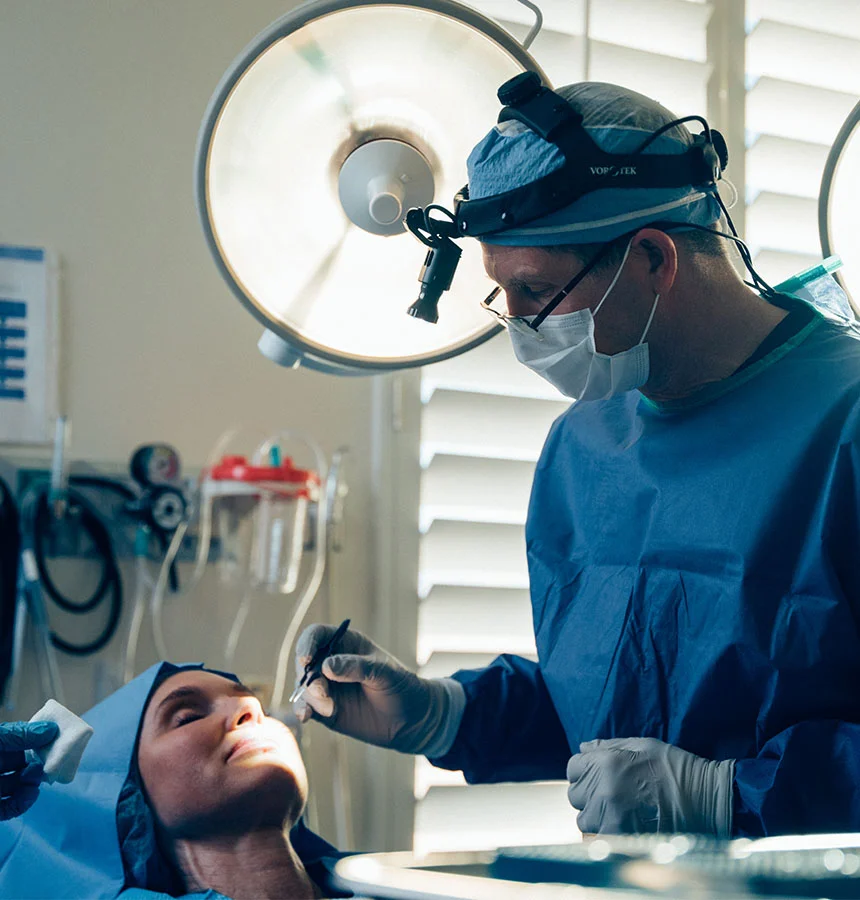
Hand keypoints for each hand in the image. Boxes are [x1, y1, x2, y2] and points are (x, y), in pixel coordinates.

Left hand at [0, 721, 58, 819]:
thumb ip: (18, 734)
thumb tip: (50, 729)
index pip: (17, 739)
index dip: (36, 738)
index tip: (55, 736)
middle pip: (21, 763)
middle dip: (39, 762)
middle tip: (52, 761)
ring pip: (18, 785)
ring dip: (33, 781)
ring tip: (39, 778)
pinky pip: (9, 808)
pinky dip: (23, 802)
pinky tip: (31, 793)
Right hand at [293, 624, 456, 754]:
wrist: (410, 720)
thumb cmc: (401, 687)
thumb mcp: (385, 674)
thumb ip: (357, 668)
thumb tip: (326, 666)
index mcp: (346, 644)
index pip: (317, 635)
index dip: (307, 644)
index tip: (306, 660)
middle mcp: (331, 662)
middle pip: (304, 662)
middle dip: (308, 677)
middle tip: (322, 693)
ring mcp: (327, 686)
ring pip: (303, 686)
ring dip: (309, 697)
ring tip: (330, 709)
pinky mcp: (325, 709)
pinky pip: (305, 707)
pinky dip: (301, 710)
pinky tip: (305, 717)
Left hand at [566, 737, 733, 836]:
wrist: (707, 800)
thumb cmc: (676, 769)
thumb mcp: (643, 745)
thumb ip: (608, 746)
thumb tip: (583, 749)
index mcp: (607, 762)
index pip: (573, 767)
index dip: (584, 771)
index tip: (596, 776)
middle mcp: (604, 787)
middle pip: (576, 794)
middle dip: (589, 793)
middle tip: (611, 794)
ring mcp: (610, 814)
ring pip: (584, 819)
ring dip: (596, 816)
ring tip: (619, 811)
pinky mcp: (620, 837)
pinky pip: (596, 839)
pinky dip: (605, 835)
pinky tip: (623, 826)